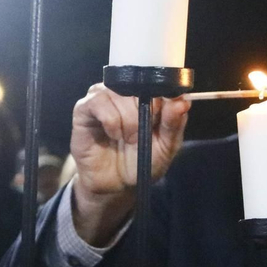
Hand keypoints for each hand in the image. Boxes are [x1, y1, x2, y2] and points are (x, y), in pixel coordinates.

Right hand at [68, 83, 189, 246]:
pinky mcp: (84, 108)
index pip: (157, 81)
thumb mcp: (166, 146)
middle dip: (144, 114)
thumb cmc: (142, 161)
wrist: (116, 185)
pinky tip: (113, 134)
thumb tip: (182, 101)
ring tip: (126, 138)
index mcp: (146, 94)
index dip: (162, 98)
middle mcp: (124, 90)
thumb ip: (174, 123)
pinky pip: (98, 102)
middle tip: (141, 135)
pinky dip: (111, 122)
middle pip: (138, 85)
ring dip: (127, 121)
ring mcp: (103, 96)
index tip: (161, 119)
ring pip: (119, 94)